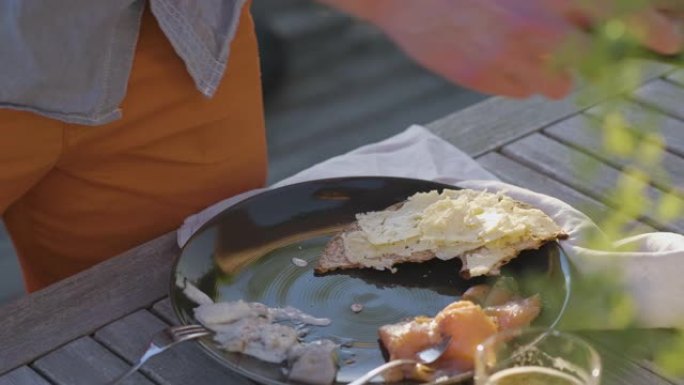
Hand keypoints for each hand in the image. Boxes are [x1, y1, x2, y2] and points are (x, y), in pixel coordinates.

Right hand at [365, 0, 682, 98]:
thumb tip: (594, 22)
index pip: (611, 10)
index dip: (647, 25)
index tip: (670, 39)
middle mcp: (528, 25)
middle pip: (590, 57)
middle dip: (604, 60)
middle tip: (600, 58)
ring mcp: (503, 57)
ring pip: (556, 83)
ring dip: (555, 72)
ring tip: (530, 50)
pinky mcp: (480, 79)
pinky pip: (521, 92)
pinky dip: (520, 80)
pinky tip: (497, 57)